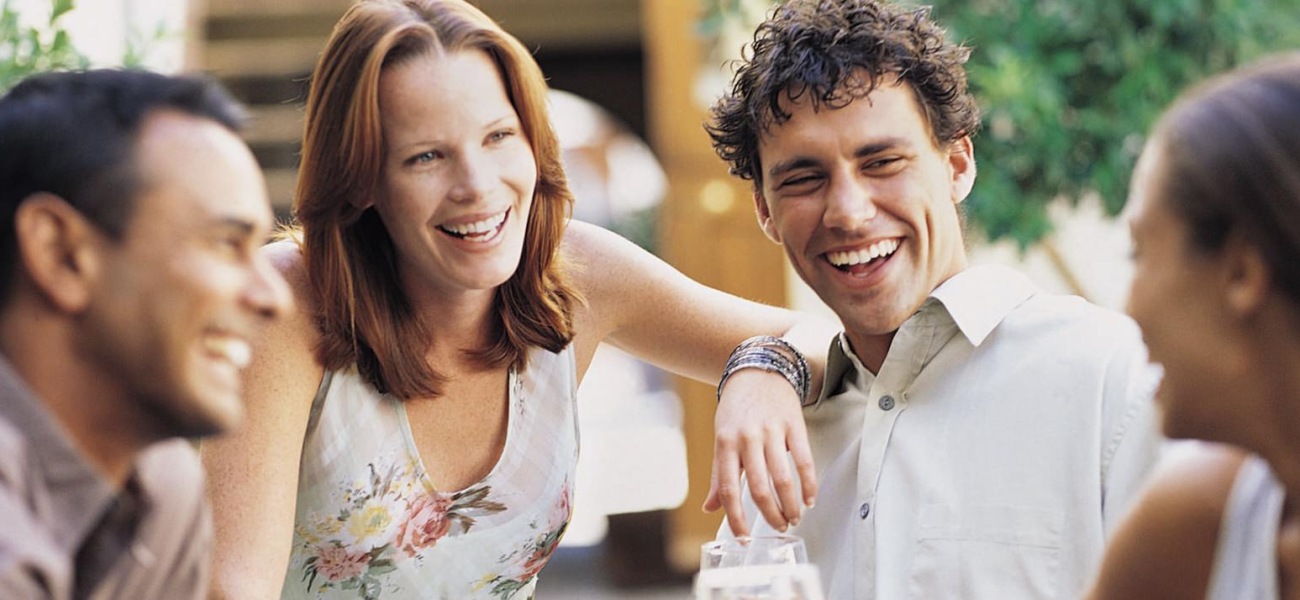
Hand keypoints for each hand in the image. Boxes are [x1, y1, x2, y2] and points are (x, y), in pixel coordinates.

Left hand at [704, 368, 816, 535]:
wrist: (758, 371)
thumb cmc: (737, 409)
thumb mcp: (721, 438)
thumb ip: (718, 475)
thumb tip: (709, 508)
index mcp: (725, 443)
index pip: (728, 489)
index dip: (735, 518)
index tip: (744, 539)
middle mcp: (747, 438)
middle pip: (759, 488)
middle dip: (770, 515)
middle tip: (778, 528)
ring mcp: (771, 431)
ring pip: (783, 478)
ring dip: (790, 504)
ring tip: (794, 518)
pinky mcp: (794, 425)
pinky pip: (804, 460)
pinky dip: (809, 484)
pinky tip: (810, 498)